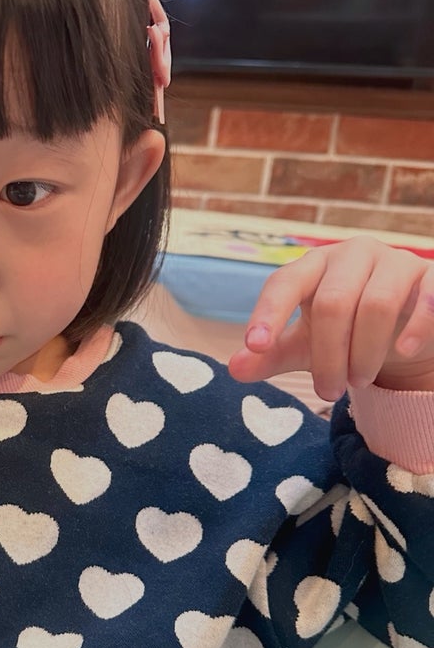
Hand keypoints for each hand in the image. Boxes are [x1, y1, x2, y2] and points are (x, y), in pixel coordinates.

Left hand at [228, 237, 433, 397]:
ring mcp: (393, 261)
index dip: (268, 313)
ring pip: (376, 304)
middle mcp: (351, 255)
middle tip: (328, 391)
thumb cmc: (345, 334)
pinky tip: (404, 351)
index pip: (284, 283)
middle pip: (332, 303)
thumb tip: (234, 369)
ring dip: (365, 352)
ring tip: (359, 381)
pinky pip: (425, 298)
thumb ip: (271, 355)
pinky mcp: (430, 277)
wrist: (403, 332)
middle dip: (328, 355)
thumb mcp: (304, 346)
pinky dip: (414, 328)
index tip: (256, 346)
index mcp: (313, 265)